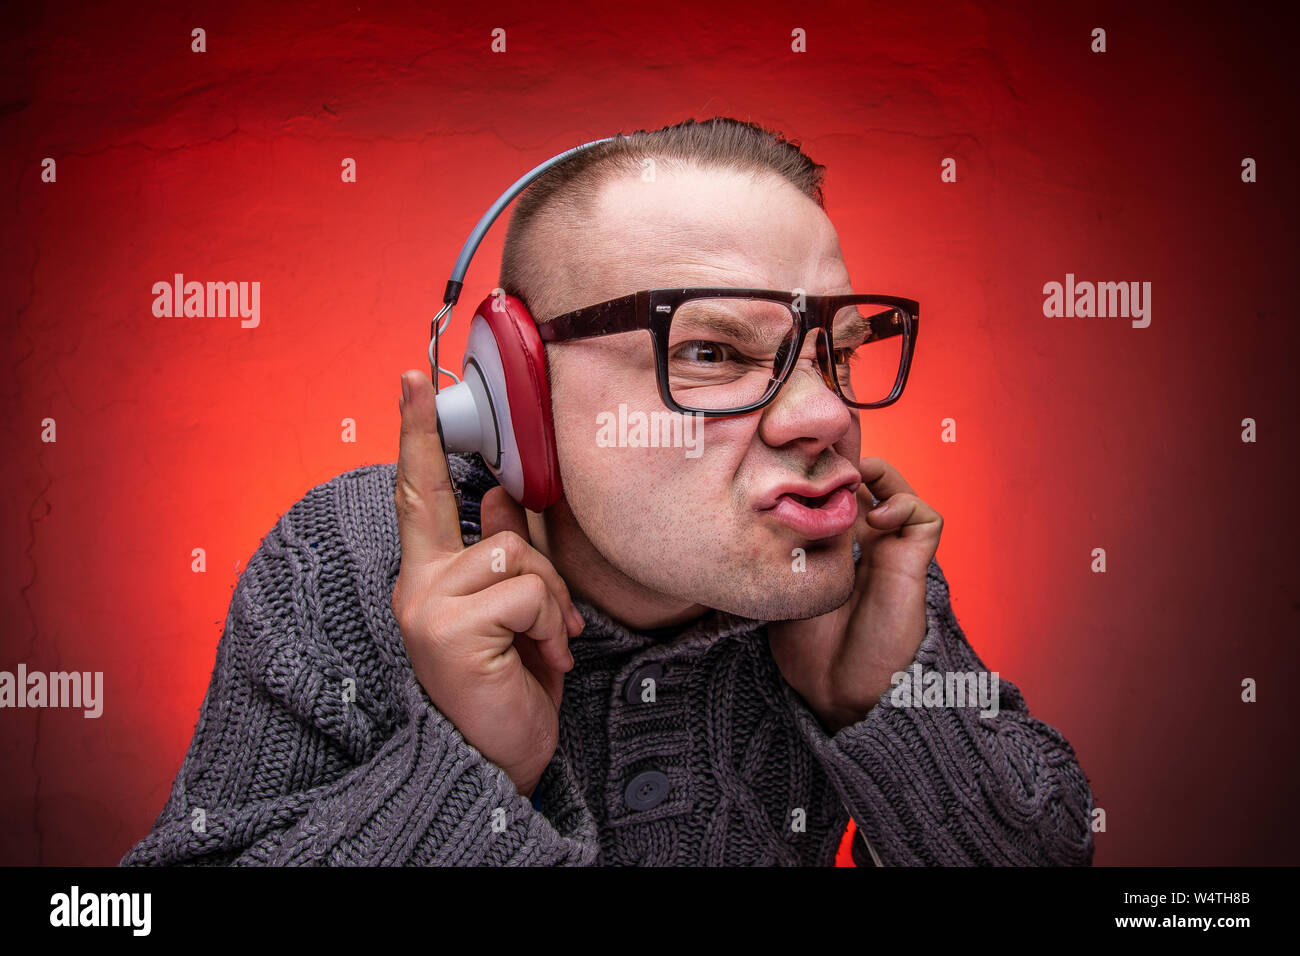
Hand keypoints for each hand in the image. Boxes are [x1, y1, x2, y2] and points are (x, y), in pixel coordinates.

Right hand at [391, 370, 584, 797]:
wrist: (498, 759)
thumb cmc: (506, 685)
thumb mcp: (512, 613)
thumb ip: (502, 552)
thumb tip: (502, 494)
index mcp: (427, 576)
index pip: (418, 493)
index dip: (417, 433)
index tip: (413, 378)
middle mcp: (416, 585)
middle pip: (496, 526)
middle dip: (544, 569)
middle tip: (549, 621)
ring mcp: (428, 606)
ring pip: (520, 555)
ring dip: (554, 603)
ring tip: (549, 645)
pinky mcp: (450, 629)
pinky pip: (528, 591)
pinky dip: (552, 625)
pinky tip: (545, 660)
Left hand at [768, 457, 941, 734]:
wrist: (835, 689)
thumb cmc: (804, 647)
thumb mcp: (779, 584)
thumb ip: (777, 548)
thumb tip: (756, 509)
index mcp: (834, 546)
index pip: (833, 492)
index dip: (821, 472)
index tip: (797, 462)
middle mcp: (865, 543)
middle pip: (866, 482)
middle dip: (845, 464)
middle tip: (823, 461)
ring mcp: (891, 551)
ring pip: (897, 489)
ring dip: (879, 475)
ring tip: (853, 483)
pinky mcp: (914, 564)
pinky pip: (925, 517)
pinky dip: (904, 504)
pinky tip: (876, 518)